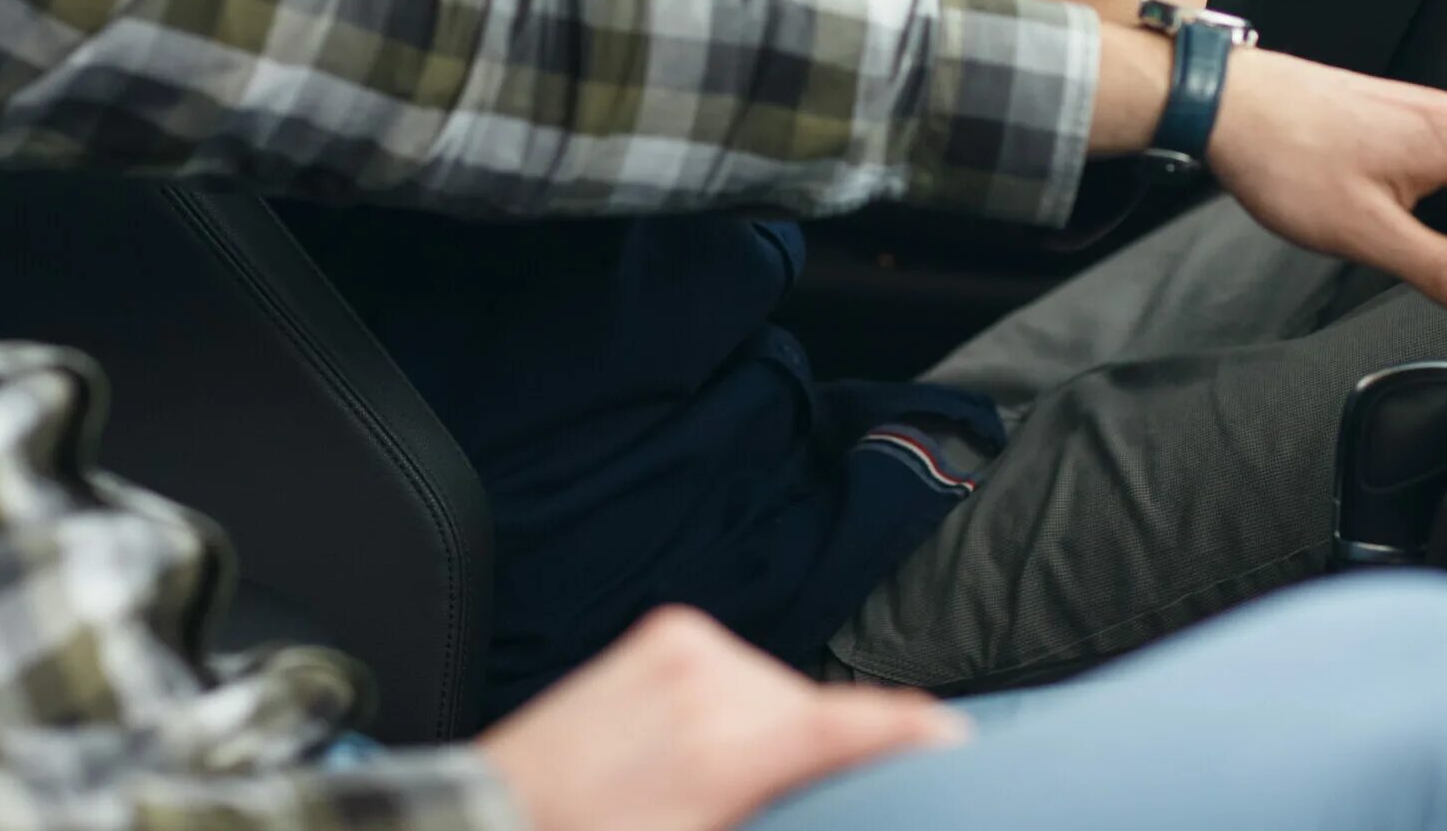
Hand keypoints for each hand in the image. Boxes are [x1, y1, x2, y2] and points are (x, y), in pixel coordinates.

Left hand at [478, 607, 970, 830]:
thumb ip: (782, 807)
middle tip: (804, 799)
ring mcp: (683, 646)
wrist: (491, 819)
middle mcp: (710, 677)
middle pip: (816, 712)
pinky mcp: (664, 635)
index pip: (854, 721)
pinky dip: (741, 706)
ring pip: (779, 691)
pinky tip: (706, 747)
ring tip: (727, 784)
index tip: (955, 740)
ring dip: (778, 733)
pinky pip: (737, 671)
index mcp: (725, 744)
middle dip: (821, 757)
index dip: (915, 733)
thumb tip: (838, 793)